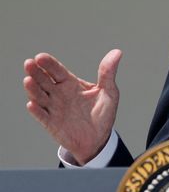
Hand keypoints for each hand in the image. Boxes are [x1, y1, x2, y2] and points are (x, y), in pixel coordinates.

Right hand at [23, 50, 122, 164]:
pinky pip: (42, 116)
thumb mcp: (109, 92)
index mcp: (71, 84)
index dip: (49, 64)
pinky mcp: (52, 124)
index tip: (40, 57)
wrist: (98, 138)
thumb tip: (117, 52)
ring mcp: (54, 108)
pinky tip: (32, 104)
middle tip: (29, 64)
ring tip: (28, 80)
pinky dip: (36, 111)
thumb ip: (108, 73)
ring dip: (33, 89)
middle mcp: (59, 94)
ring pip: (40, 96)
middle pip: (44, 81)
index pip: (57, 71)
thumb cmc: (102, 113)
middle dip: (36, 72)